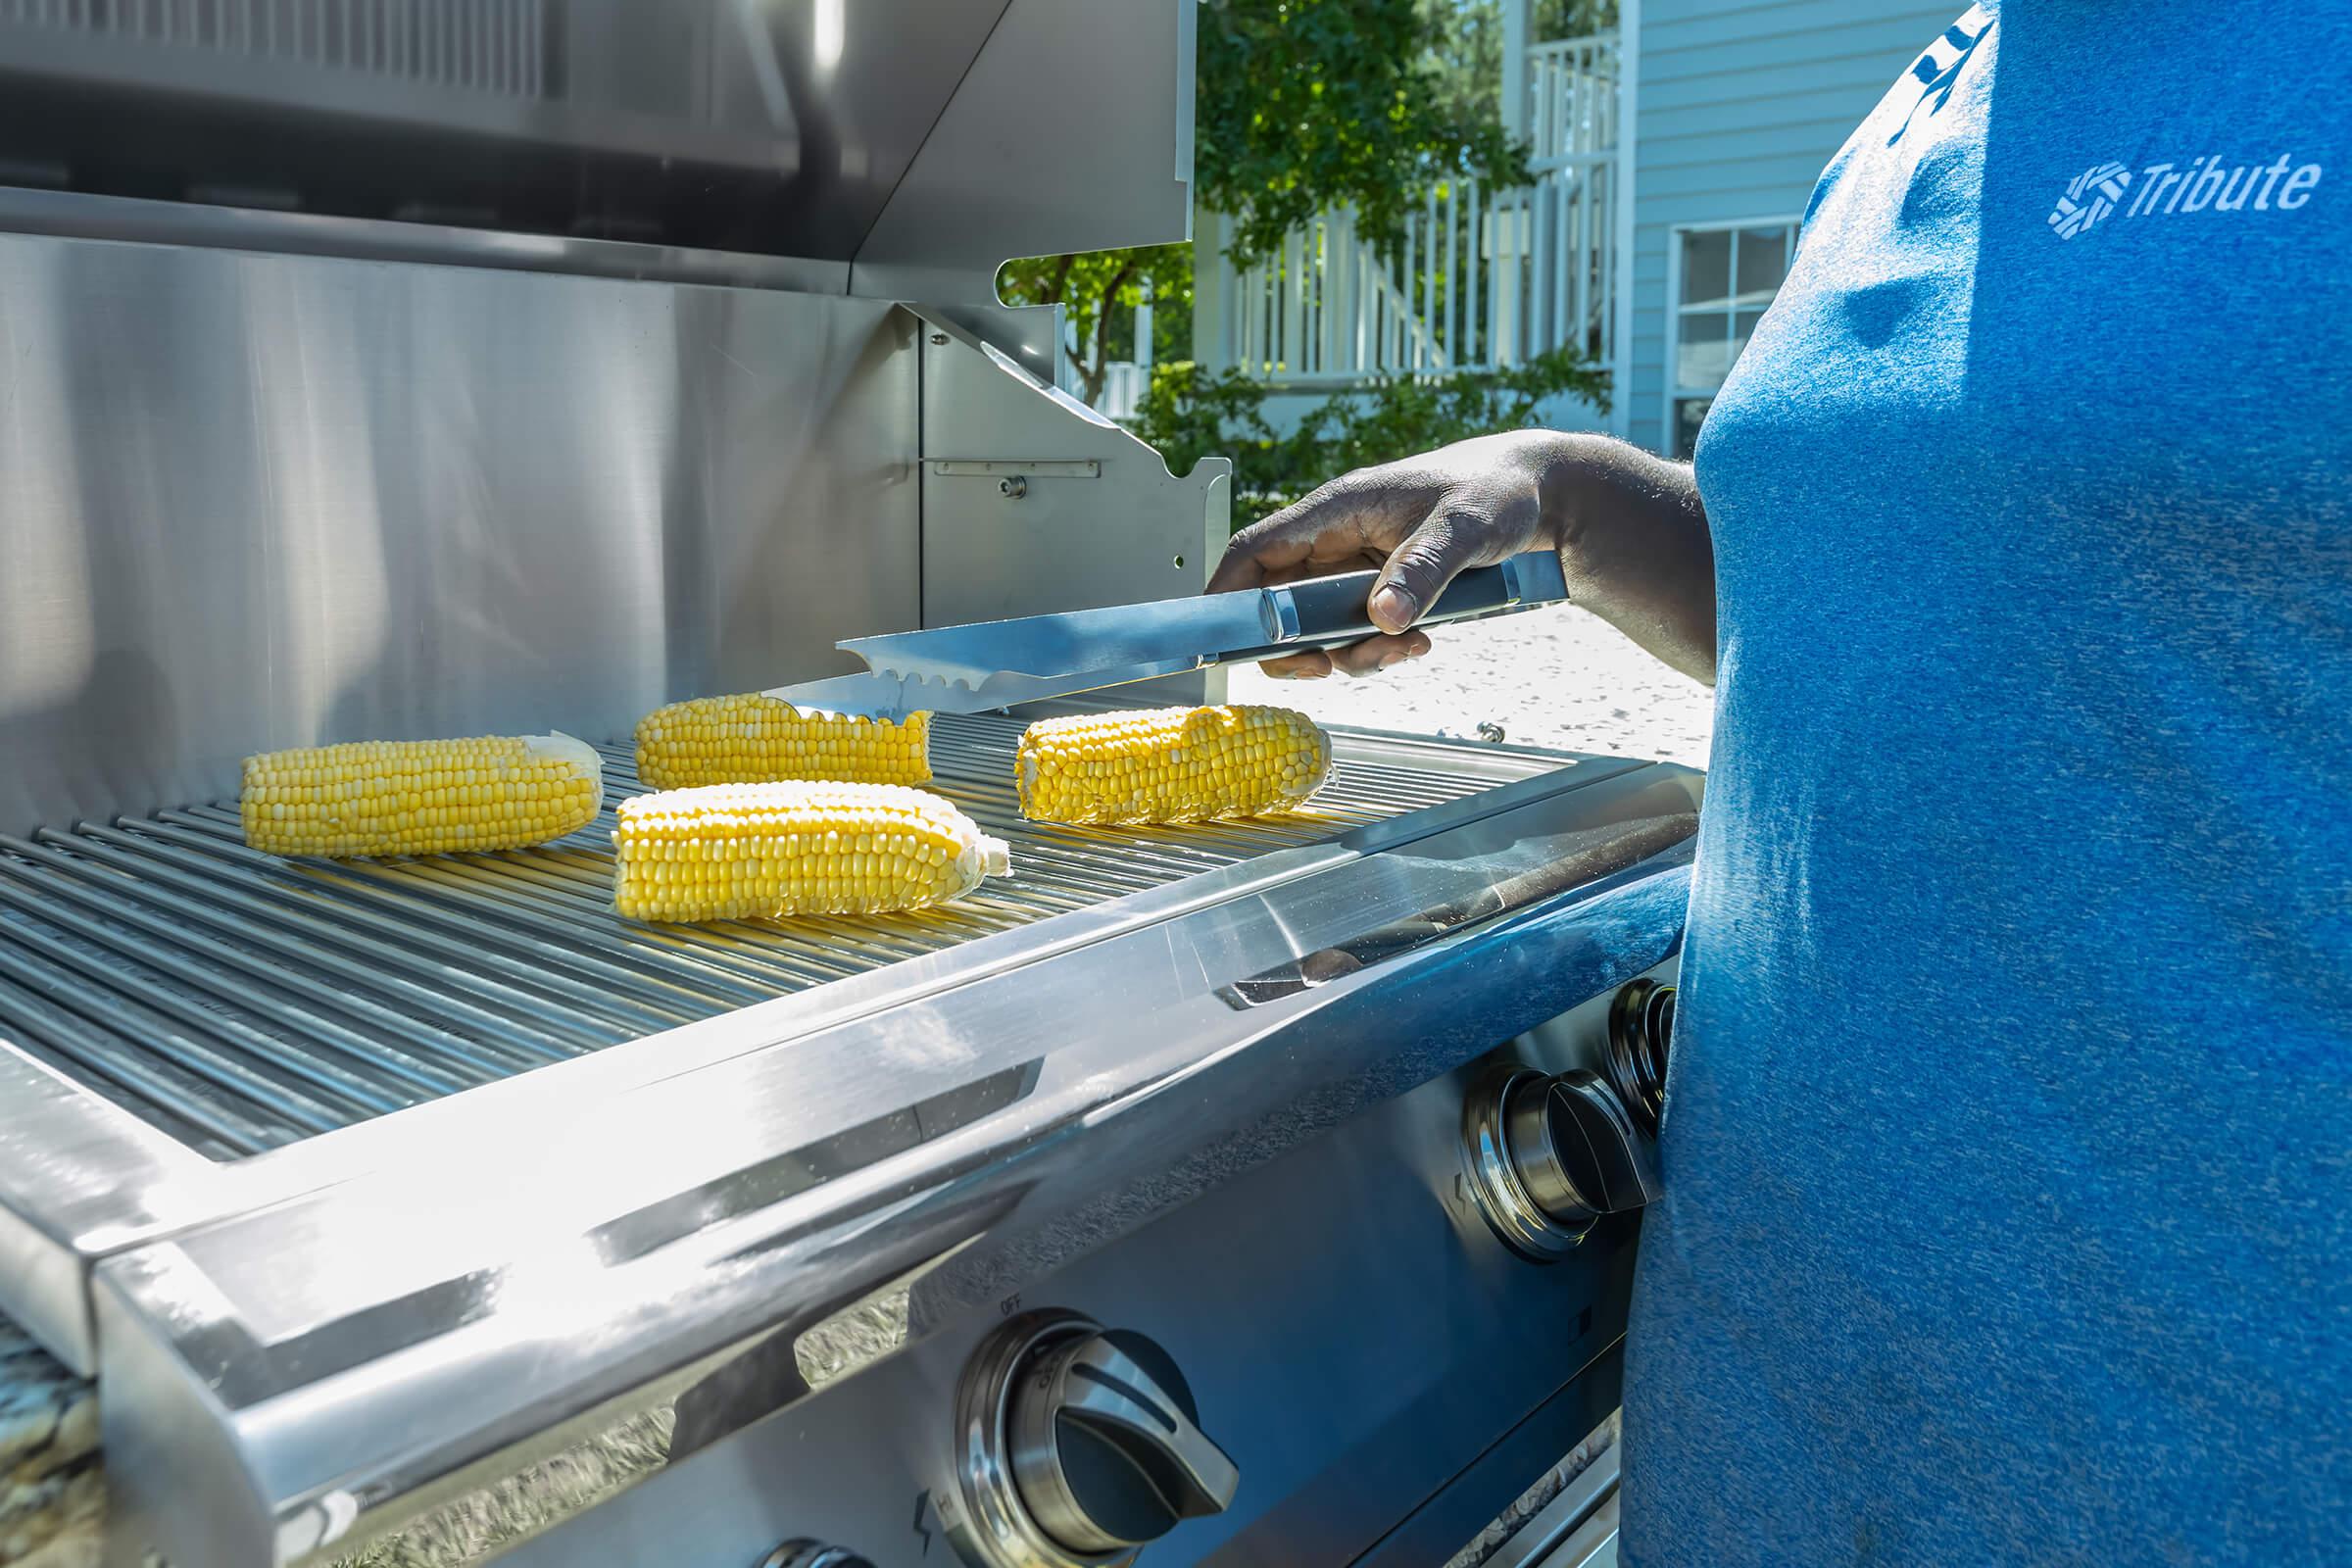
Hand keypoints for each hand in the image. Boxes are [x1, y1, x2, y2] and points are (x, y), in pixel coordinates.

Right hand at [1205, 431, 1569, 677]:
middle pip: (1277, 602)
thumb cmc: (1496, 489)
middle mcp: (1336, 538)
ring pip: (1319, 628)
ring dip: (1350, 653)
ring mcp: (1357, 566)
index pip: (1255, 551)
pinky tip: (1420, 642)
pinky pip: (1357, 632)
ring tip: (1407, 649)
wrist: (1538, 493)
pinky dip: (1379, 649)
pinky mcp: (1380, 587)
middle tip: (1326, 669)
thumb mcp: (1464, 526)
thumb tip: (1381, 616)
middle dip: (1296, 646)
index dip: (1227, 596)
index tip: (1221, 642)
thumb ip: (1422, 569)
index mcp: (1337, 509)